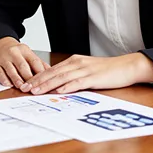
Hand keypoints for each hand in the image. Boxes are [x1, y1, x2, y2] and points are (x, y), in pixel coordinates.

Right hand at [0, 37, 49, 89]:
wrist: (0, 46)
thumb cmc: (17, 54)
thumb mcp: (29, 55)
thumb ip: (40, 65)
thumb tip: (52, 75)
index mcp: (25, 51)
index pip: (34, 61)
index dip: (40, 73)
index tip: (45, 82)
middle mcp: (14, 53)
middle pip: (22, 66)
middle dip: (28, 78)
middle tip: (33, 88)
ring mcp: (4, 59)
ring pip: (11, 70)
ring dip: (17, 80)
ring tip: (22, 88)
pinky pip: (0, 73)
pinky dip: (5, 80)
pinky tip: (10, 85)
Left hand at [23, 53, 152, 94]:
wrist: (127, 67)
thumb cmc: (108, 71)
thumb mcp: (87, 71)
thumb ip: (73, 76)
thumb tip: (59, 86)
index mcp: (74, 61)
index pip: (52, 69)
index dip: (38, 77)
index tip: (27, 84)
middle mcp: (77, 63)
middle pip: (53, 72)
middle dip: (38, 81)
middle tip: (25, 88)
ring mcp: (85, 70)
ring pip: (62, 77)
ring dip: (47, 84)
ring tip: (36, 91)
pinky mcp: (94, 77)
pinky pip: (78, 82)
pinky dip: (67, 86)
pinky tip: (59, 91)